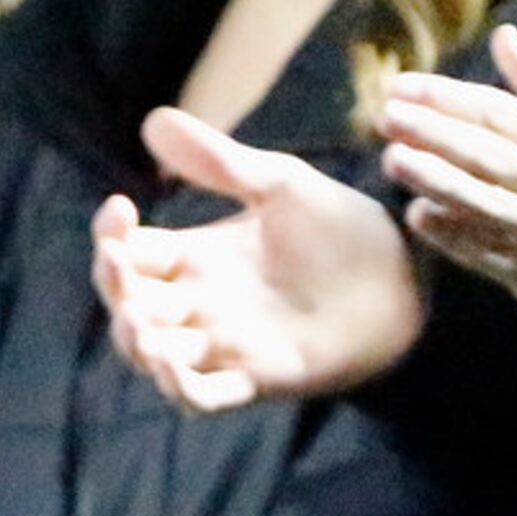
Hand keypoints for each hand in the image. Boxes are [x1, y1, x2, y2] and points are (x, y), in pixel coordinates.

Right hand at [93, 108, 423, 411]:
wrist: (406, 276)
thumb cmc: (342, 229)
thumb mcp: (282, 185)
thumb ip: (221, 163)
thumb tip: (155, 119)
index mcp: (198, 255)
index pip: (129, 252)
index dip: (110, 235)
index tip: (121, 207)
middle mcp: (201, 302)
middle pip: (130, 303)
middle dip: (116, 288)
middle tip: (123, 267)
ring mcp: (226, 343)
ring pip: (154, 353)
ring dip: (137, 342)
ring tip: (142, 323)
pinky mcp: (258, 377)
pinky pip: (203, 396)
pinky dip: (180, 387)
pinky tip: (172, 368)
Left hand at [378, 25, 516, 347]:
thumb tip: (502, 35)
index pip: (505, 115)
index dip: (450, 99)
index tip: (403, 86)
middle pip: (492, 156)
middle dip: (435, 134)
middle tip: (387, 117)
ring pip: (487, 205)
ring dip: (437, 182)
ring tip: (393, 160)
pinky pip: (490, 255)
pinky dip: (454, 237)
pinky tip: (419, 215)